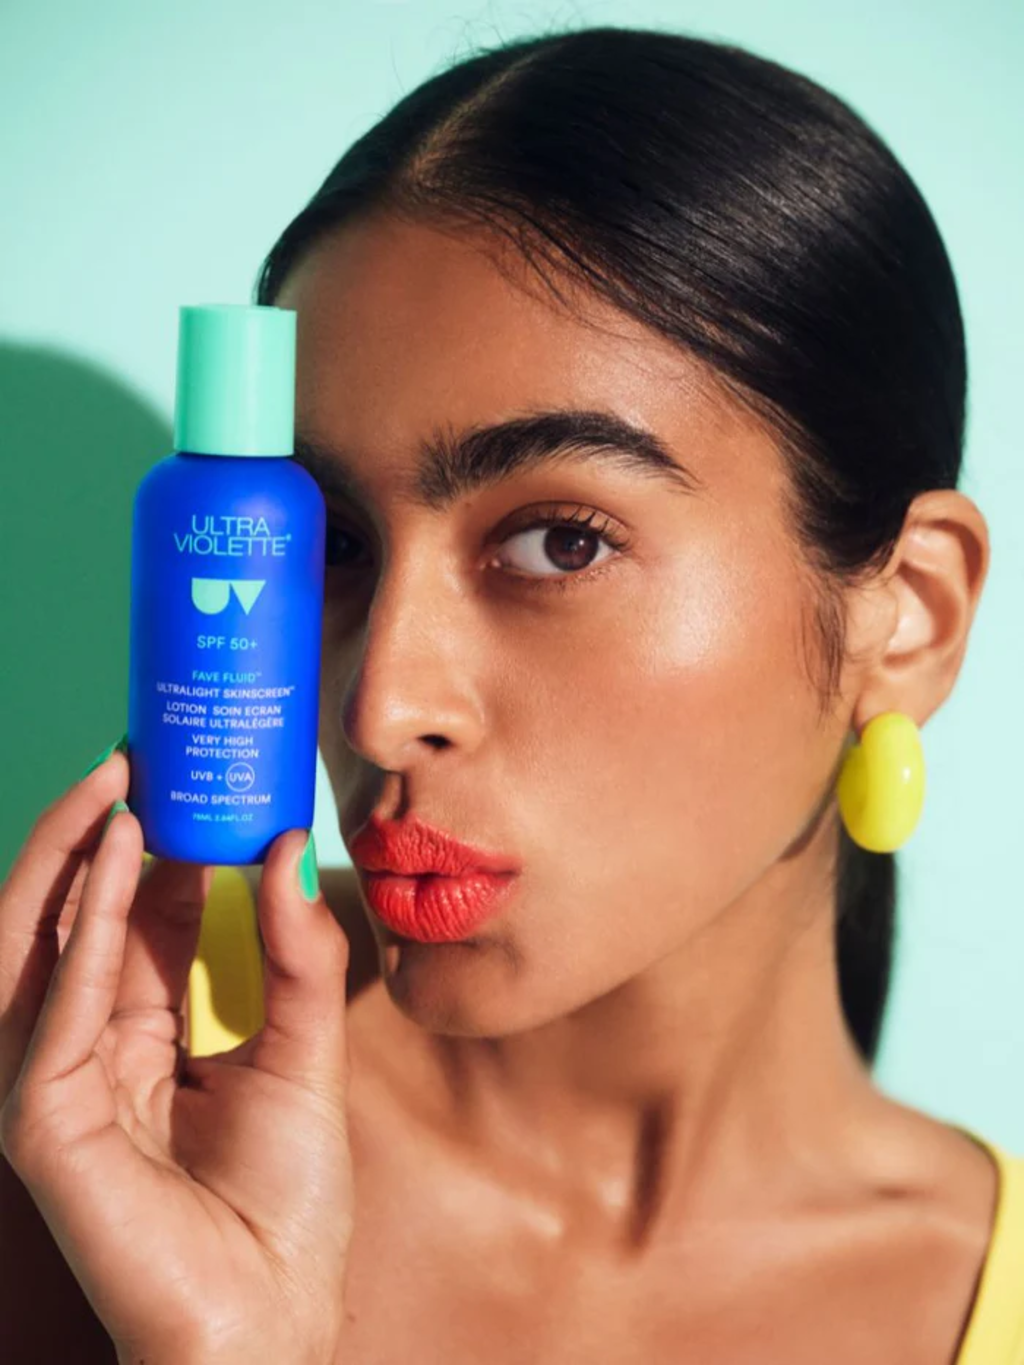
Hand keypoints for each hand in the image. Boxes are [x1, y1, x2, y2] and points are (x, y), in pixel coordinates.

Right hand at [0, 745, 353, 1363]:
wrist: (272, 1317)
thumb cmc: (287, 1202)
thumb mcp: (307, 1053)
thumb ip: (300, 955)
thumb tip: (287, 846)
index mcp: (145, 1032)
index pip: (134, 917)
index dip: (154, 843)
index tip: (181, 772)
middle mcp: (90, 1047)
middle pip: (76, 918)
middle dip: (97, 833)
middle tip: (136, 755)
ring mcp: (56, 1083)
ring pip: (39, 945)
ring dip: (69, 859)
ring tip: (113, 784)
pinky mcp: (42, 1122)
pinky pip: (54, 1009)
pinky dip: (80, 930)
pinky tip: (111, 865)